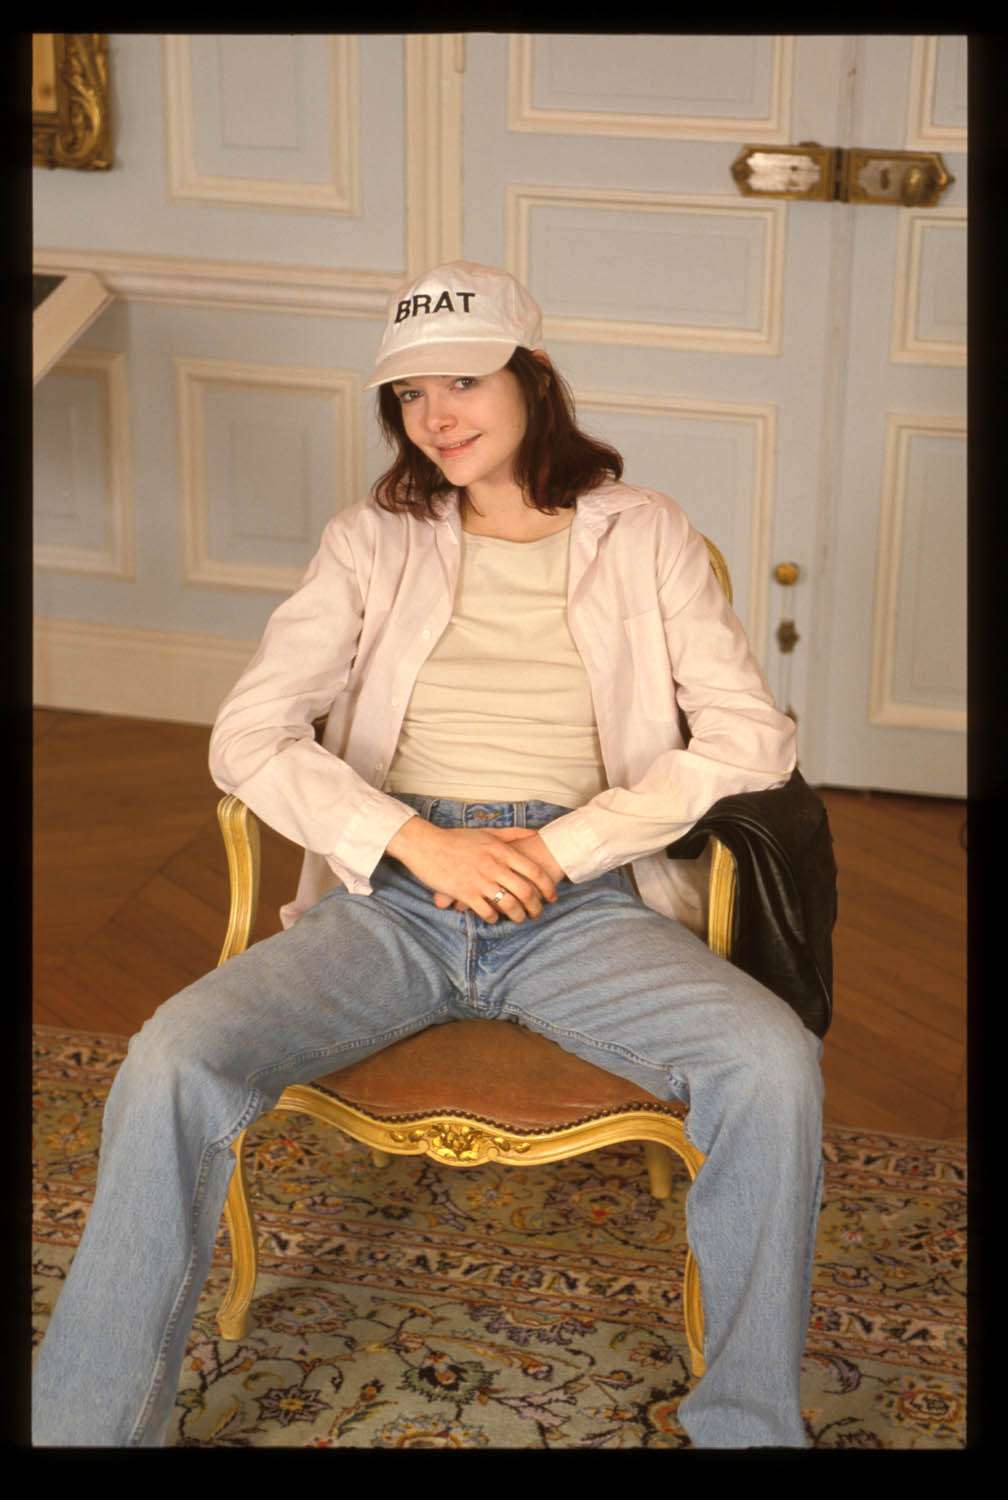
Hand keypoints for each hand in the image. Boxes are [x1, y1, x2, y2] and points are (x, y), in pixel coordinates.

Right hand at [386, 819, 561, 922]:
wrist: (425, 844)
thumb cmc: (456, 838)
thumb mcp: (486, 832)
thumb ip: (512, 833)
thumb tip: (535, 833)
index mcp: (500, 850)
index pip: (533, 871)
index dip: (547, 886)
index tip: (551, 896)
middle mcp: (493, 866)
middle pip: (525, 891)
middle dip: (536, 906)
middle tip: (538, 913)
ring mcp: (479, 880)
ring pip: (509, 905)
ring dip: (518, 916)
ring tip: (520, 919)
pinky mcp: (465, 893)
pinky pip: (486, 911)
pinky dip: (494, 918)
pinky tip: (494, 918)